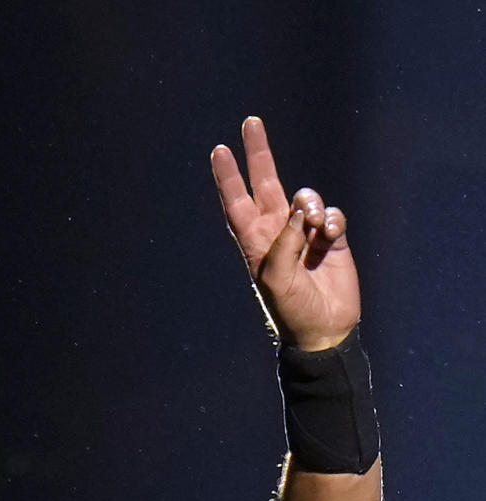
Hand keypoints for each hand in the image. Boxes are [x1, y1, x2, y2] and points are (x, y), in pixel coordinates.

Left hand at [212, 116, 360, 350]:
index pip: (237, 203)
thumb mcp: (276, 279)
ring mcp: (305, 233)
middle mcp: (278, 233)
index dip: (228, 178)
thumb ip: (283, 242)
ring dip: (310, 205)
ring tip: (315, 229)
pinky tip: (330, 237)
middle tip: (250, 122)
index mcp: (256, 243)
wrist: (325, 328)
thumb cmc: (292, 309)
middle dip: (259, 154)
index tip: (219, 150)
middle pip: (266, 183)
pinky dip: (331, 219)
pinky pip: (331, 213)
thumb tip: (300, 211)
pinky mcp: (331, 237)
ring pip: (305, 197)